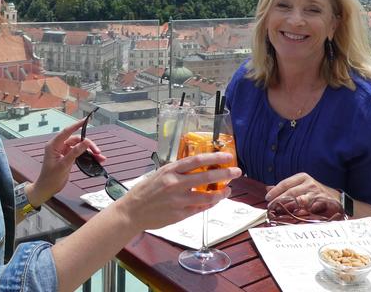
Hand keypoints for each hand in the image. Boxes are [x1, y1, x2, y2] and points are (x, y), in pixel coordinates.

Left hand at [27, 117, 105, 206]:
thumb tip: (86, 142)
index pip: (66, 132)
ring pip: (79, 147)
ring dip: (89, 151)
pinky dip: (87, 156)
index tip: (85, 120)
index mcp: (54, 145)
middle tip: (98, 151)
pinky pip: (79, 154)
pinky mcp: (68, 158)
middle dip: (88, 145)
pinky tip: (96, 160)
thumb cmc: (51, 178)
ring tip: (100, 157)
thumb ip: (75, 153)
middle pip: (76, 140)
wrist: (47, 189)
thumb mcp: (63, 165)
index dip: (76, 125)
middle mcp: (59, 146)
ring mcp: (64, 152)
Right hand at [112, 153, 241, 230]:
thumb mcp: (160, 173)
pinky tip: (215, 200)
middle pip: (206, 177)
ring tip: (228, 190)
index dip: (214, 158)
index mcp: (170, 170)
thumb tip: (198, 168)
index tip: (228, 156)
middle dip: (225, 174)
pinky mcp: (179, 214)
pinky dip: (209, 204)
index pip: (197, 160)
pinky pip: (199, 208)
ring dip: (220, 193)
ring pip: (206, 196)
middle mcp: (175, 184)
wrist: (133, 211)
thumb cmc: (146, 190)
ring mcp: (178, 200)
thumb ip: (178, 171)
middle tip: (237, 172)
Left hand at [264, 172, 339, 208]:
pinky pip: (312, 207)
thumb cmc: (314, 192)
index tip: (267, 198)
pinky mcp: (323, 202)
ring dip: (290, 205)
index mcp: (302, 177)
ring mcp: (316, 193)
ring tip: (281, 210)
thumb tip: (268, 188)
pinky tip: (299, 213)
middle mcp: (309, 183)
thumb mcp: (300, 185)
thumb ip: (285, 187)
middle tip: (271, 207)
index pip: (285, 183)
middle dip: (279, 200)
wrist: (336, 197)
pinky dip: (305, 210)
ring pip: (300, 199)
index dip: (275, 191)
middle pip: (290, 192)